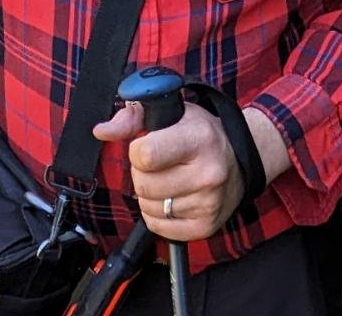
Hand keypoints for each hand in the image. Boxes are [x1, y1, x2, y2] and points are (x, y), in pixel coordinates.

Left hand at [93, 101, 240, 241]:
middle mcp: (207, 173)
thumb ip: (133, 118)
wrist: (240, 160)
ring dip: (149, 195)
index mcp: (199, 139)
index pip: (146, 155)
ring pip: (148, 208)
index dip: (137, 150)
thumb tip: (101, 131)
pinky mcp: (206, 227)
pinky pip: (159, 228)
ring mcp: (208, 203)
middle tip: (157, 164)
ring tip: (166, 180)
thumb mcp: (173, 113)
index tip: (146, 146)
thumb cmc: (201, 133)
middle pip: (144, 185)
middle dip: (141, 173)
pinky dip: (157, 215)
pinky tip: (170, 198)